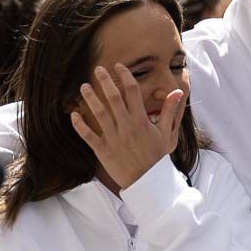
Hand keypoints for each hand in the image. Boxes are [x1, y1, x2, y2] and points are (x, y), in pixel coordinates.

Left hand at [70, 63, 184, 189]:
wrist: (148, 183)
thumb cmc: (157, 157)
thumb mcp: (166, 133)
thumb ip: (169, 111)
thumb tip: (177, 91)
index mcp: (142, 121)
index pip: (132, 92)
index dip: (125, 76)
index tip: (119, 67)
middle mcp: (127, 127)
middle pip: (113, 98)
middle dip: (105, 81)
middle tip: (98, 69)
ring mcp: (114, 138)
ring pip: (99, 113)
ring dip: (90, 98)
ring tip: (83, 87)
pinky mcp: (103, 150)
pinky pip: (88, 135)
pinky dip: (80, 125)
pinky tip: (73, 114)